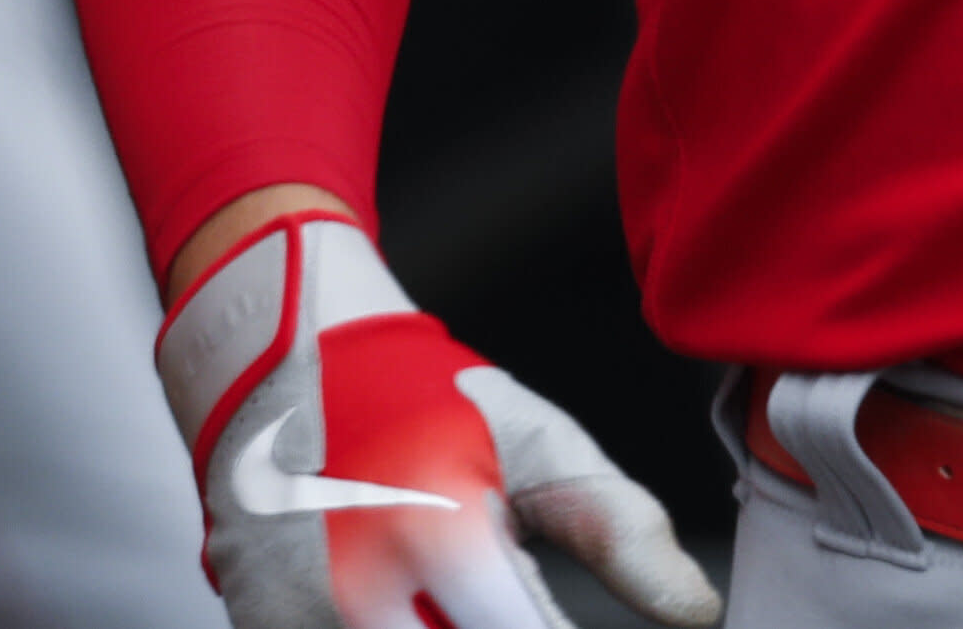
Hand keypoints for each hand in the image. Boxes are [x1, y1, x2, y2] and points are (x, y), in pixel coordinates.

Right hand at [164, 213, 717, 628]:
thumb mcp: (540, 445)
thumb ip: (621, 532)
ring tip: (471, 596)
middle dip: (507, 625)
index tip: (571, 623)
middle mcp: (363, 592)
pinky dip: (398, 624)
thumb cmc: (426, 402)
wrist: (285, 361)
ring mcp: (301, 617)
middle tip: (524, 603)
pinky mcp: (266, 627)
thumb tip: (697, 613)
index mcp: (446, 537)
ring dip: (449, 623)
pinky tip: (425, 603)